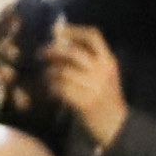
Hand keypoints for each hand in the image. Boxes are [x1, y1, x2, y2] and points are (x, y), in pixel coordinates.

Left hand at [28, 21, 127, 155]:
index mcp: (109, 61)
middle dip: (53, 50)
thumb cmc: (103, 96)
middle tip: (40, 53)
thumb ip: (88, 59)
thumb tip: (60, 42)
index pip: (93, 37)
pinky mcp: (85, 103)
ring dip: (49, 72)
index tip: (57, 30)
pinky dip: (51, 88)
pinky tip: (51, 89)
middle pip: (73, 53)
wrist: (115, 124)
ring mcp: (95, 87)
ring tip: (46, 76)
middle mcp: (103, 72)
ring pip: (63, 72)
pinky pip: (60, 89)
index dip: (74, 30)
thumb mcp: (103, 74)